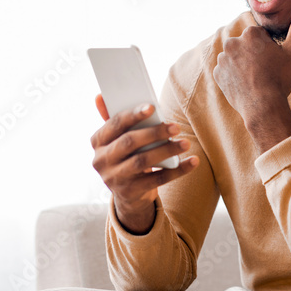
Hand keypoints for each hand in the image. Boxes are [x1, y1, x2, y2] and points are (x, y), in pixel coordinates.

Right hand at [90, 95, 198, 233]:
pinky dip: (177, 171)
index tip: (152, 107)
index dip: (133, 115)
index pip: (114, 124)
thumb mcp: (116, 139)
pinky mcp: (131, 192)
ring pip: (143, 162)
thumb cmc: (125, 156)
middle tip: (175, 126)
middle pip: (129, 142)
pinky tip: (192, 162)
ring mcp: (115, 178)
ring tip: (185, 142)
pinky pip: (157, 180)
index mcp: (97, 142)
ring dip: (167, 150)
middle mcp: (102, 161)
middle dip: (154, 133)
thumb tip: (100, 96)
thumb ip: (113, 119)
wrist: (127, 194)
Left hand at [212, 7, 290, 151]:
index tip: (273, 60)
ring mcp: (223, 58)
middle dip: (253, 54)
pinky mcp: (217, 74)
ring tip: (255, 78)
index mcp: (250, 33)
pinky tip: (246, 84)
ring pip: (235, 57)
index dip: (268, 48)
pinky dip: (234, 76)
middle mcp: (232, 42)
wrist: (263, 106)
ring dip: (243, 64)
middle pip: (246, 45)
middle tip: (265, 71)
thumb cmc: (279, 78)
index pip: (259, 35)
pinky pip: (227, 71)